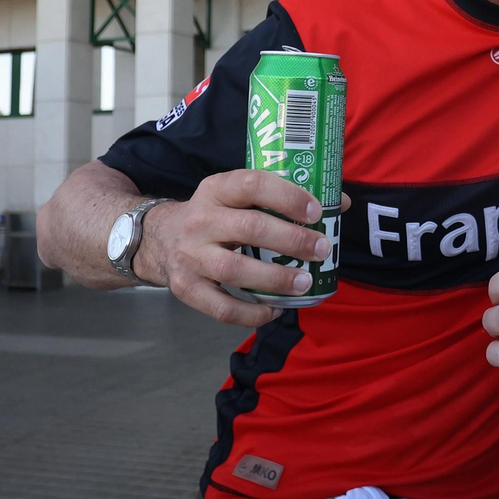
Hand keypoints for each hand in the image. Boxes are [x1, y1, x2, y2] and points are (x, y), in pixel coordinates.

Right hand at [137, 169, 350, 327]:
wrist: (158, 238)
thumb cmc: (216, 215)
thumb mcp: (239, 196)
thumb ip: (283, 197)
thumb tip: (339, 204)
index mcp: (217, 189)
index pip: (252, 184)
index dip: (287, 197)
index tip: (316, 212)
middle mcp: (200, 220)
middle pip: (250, 229)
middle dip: (292, 241)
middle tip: (322, 250)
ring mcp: (190, 256)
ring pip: (236, 270)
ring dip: (276, 279)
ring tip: (305, 282)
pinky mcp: (186, 288)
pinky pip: (222, 308)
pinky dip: (252, 314)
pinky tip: (276, 310)